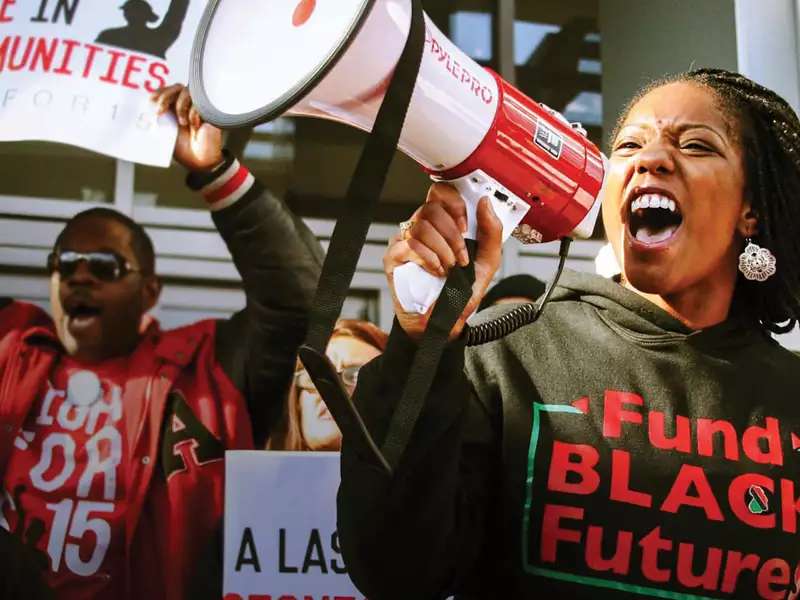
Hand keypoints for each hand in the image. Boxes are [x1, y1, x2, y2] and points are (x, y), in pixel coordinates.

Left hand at [151, 84, 223, 171]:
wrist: (199, 160)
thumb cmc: (183, 148)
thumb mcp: (163, 133)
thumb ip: (156, 121)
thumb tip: (144, 114)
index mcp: (172, 108)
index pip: (163, 91)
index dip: (156, 95)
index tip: (150, 107)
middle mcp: (184, 104)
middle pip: (174, 87)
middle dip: (164, 97)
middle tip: (160, 112)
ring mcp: (197, 106)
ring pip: (185, 91)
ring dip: (180, 106)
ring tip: (182, 122)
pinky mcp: (207, 110)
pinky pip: (199, 102)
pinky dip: (193, 114)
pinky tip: (195, 126)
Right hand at [384, 183, 502, 339]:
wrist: (444, 322)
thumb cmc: (460, 292)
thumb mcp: (487, 262)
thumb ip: (491, 232)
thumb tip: (485, 203)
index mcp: (442, 224)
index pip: (440, 193)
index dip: (453, 202)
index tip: (465, 225)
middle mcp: (421, 228)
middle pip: (431, 208)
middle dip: (452, 234)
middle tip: (461, 257)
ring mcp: (404, 242)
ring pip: (420, 227)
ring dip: (443, 250)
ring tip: (450, 268)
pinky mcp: (393, 258)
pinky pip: (409, 246)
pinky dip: (429, 260)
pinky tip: (436, 272)